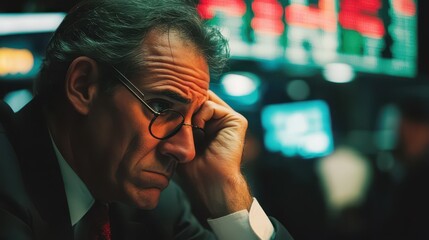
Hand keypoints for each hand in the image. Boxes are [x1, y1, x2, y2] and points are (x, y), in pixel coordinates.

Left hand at [178, 90, 252, 216]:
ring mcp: (228, 119)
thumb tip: (164, 103)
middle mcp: (218, 120)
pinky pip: (211, 105)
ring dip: (190, 113)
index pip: (191, 102)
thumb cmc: (191, 168)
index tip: (166, 111)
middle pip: (198, 97)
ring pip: (203, 99)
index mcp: (207, 124)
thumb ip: (176, 121)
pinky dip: (200, 116)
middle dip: (184, 104)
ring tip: (187, 130)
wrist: (207, 182)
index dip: (178, 103)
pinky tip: (198, 130)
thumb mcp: (178, 140)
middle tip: (176, 118)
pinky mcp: (236, 120)